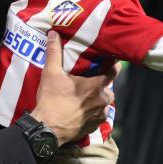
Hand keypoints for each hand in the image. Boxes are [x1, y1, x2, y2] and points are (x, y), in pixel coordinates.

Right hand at [31, 31, 115, 145]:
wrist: (47, 129)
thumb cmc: (51, 100)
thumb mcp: (50, 74)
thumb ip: (54, 52)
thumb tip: (53, 34)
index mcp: (97, 85)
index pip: (114, 70)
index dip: (112, 63)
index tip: (106, 60)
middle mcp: (103, 100)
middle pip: (108, 87)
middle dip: (101, 83)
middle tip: (89, 80)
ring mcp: (100, 115)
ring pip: (104, 102)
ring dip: (97, 98)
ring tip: (84, 96)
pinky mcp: (95, 127)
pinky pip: (99, 116)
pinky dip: (93, 112)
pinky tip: (82, 110)